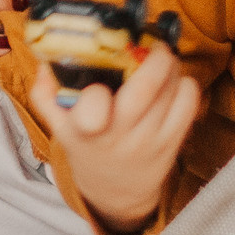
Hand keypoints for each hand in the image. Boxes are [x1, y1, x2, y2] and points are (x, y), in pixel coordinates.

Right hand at [24, 42, 199, 232]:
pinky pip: (189, 106)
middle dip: (154, 59)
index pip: (91, 110)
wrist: (116, 189)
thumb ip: (45, 93)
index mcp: (84, 130)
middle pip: (144, 92)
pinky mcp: (173, 142)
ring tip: (163, 60)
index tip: (98, 81)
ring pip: (170, 93)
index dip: (96, 91)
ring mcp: (149, 140)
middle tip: (153, 45)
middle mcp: (119, 136)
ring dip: (172, 67)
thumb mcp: (58, 126)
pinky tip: (175, 80)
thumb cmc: (87, 145)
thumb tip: (46, 62)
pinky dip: (187, 86)